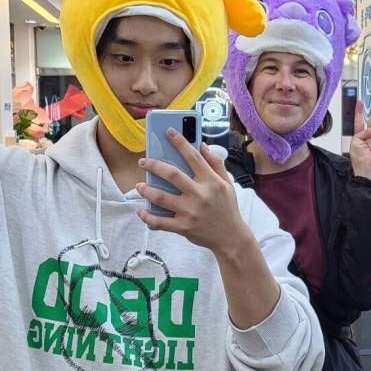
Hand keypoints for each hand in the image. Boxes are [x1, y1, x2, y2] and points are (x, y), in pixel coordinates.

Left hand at [136, 132, 250, 254]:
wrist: (231, 237)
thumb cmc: (227, 208)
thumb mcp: (227, 183)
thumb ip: (216, 164)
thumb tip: (202, 146)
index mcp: (211, 182)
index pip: (193, 157)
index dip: (180, 142)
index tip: (168, 132)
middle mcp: (200, 195)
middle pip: (172, 175)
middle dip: (154, 165)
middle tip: (143, 162)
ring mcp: (190, 212)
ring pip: (161, 197)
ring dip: (146, 190)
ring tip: (140, 186)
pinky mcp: (183, 227)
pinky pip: (160, 222)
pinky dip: (148, 217)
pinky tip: (141, 211)